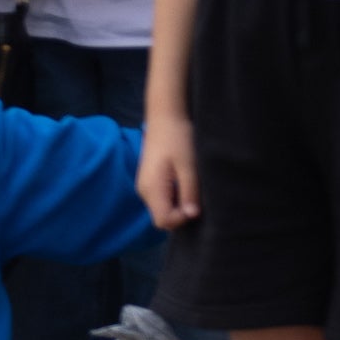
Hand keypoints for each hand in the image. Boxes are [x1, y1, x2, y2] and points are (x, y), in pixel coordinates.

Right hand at [139, 110, 201, 228]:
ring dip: (178, 205)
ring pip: (162, 209)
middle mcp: (144, 191)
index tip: (195, 204)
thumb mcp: (188, 166)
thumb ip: (189, 192)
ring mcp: (145, 187)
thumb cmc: (178, 139)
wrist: (165, 118)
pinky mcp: (150, 182)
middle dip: (180, 214)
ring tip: (190, 187)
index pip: (163, 221)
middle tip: (195, 196)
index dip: (181, 219)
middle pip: (162, 217)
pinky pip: (162, 199)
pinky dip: (174, 198)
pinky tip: (183, 183)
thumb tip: (192, 215)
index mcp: (152, 188)